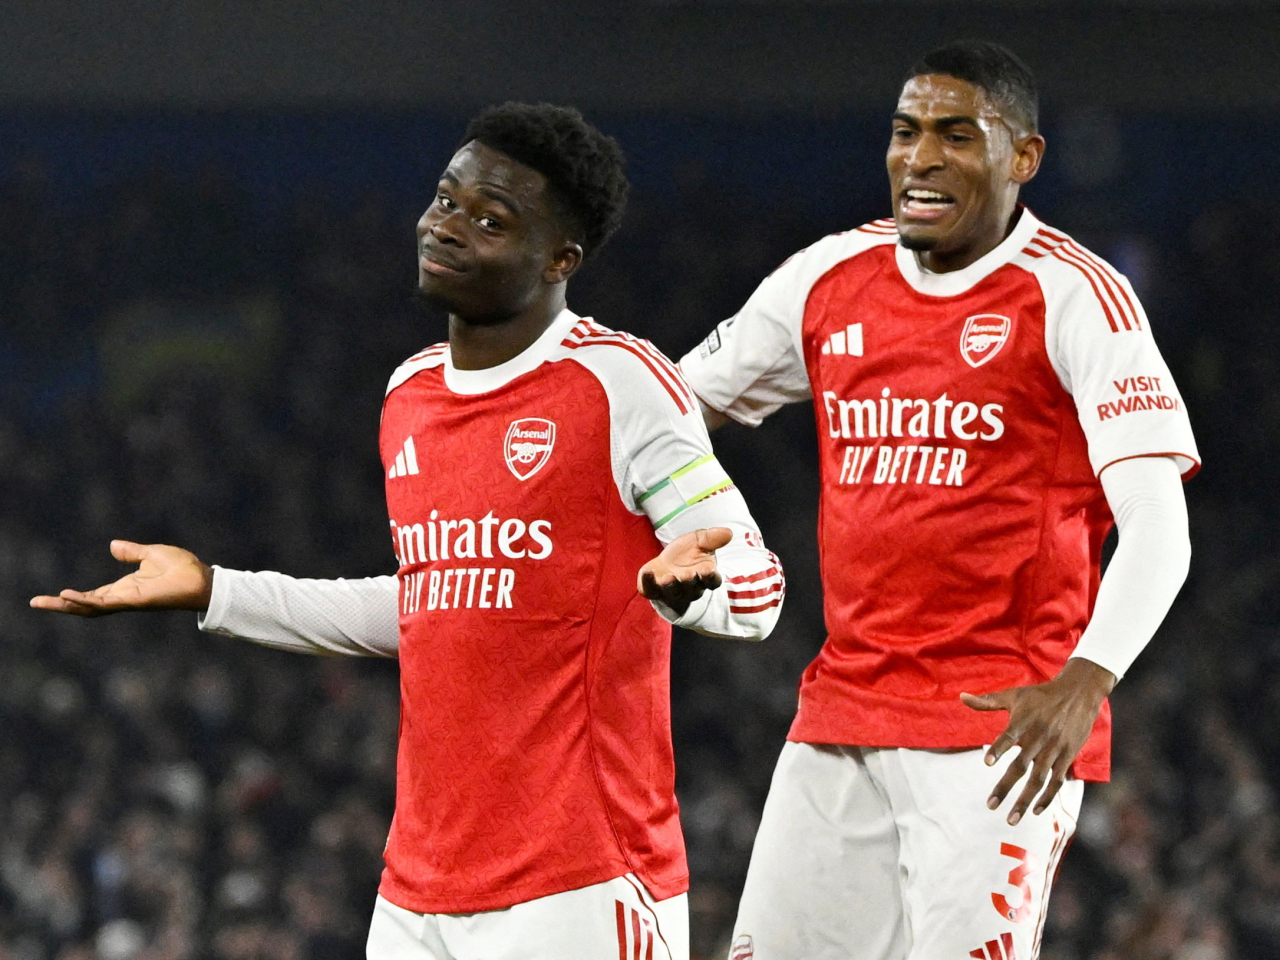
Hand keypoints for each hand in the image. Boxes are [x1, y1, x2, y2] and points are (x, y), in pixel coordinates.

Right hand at [30, 540, 213, 615]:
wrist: (203, 579)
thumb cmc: (183, 569)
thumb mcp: (151, 554)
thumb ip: (131, 552)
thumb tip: (112, 545)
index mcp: (125, 589)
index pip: (92, 596)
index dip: (72, 597)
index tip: (52, 595)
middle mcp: (123, 598)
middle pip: (85, 605)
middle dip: (60, 605)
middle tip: (35, 602)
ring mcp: (127, 601)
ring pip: (90, 607)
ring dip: (67, 605)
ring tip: (44, 602)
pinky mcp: (134, 601)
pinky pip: (105, 603)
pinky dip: (86, 600)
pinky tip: (68, 596)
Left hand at [637, 527, 732, 615]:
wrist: (667, 561)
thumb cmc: (688, 553)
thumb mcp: (699, 541)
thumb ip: (712, 538)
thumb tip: (728, 532)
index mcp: (705, 576)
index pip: (712, 581)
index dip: (711, 577)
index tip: (708, 570)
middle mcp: (691, 588)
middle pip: (692, 588)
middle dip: (689, 582)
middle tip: (687, 575)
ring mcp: (672, 592)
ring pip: (673, 593)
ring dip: (671, 586)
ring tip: (668, 578)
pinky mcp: (654, 591)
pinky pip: (651, 590)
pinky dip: (648, 583)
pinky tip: (648, 572)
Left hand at [960, 658, 1116, 824]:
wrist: (1078, 694)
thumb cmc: (1040, 696)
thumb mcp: (1014, 695)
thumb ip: (987, 701)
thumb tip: (961, 697)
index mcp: (1024, 722)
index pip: (1009, 737)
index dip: (999, 749)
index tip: (986, 762)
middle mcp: (1039, 738)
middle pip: (1021, 766)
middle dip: (1005, 787)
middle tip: (990, 805)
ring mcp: (1054, 749)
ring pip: (1039, 780)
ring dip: (1025, 800)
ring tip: (1012, 818)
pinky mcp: (1067, 757)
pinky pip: (1057, 781)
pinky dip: (1047, 797)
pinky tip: (1035, 810)